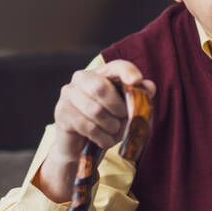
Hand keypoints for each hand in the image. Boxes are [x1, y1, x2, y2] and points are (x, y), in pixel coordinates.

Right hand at [35, 60, 155, 201]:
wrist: (79, 144)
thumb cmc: (105, 123)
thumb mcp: (125, 111)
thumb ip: (138, 98)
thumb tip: (149, 87)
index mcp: (100, 73)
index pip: (116, 66)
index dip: (127, 72)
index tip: (137, 81)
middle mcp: (81, 78)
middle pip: (101, 88)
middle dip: (117, 107)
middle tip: (123, 119)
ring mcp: (68, 94)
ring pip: (95, 111)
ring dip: (111, 126)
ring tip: (114, 131)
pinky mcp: (62, 113)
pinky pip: (87, 126)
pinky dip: (102, 137)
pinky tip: (105, 140)